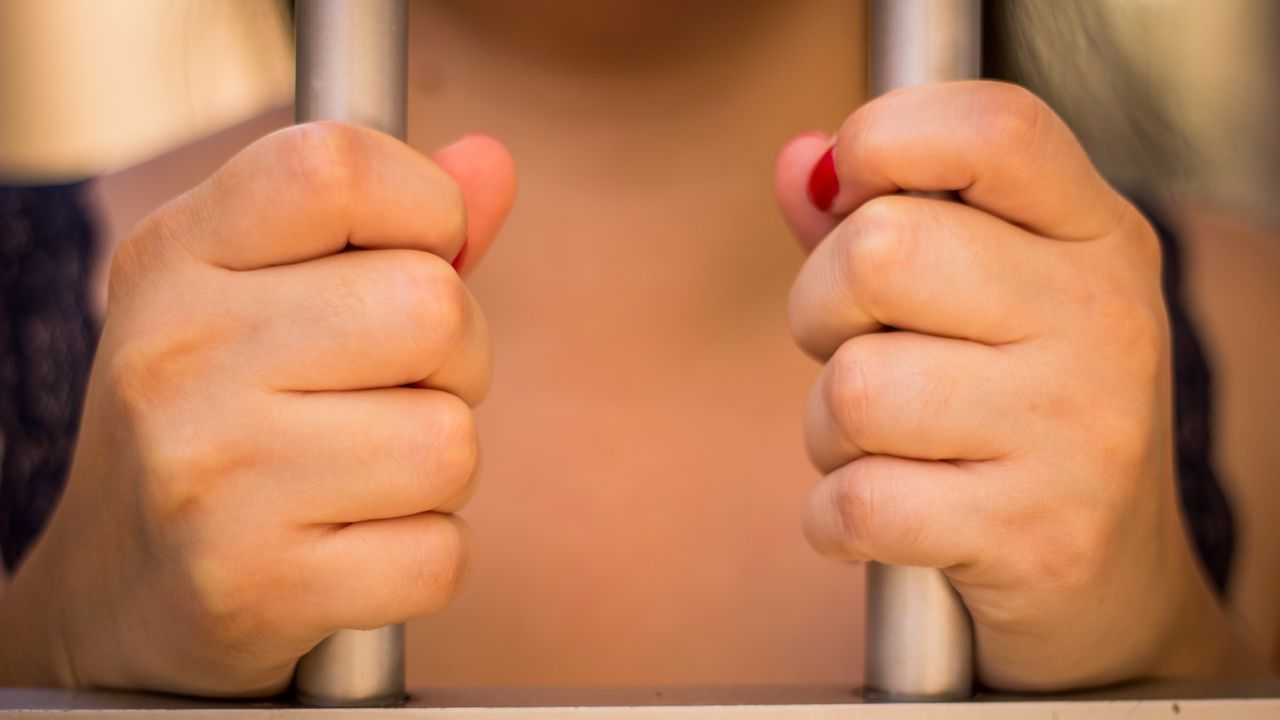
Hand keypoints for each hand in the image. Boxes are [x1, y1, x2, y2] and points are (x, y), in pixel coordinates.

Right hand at [0, 124, 516, 695]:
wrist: (122, 591)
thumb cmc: (223, 420)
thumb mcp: (262, 294)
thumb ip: (384, 226)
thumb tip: (492, 162)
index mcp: (178, 256)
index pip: (337, 167)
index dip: (427, 206)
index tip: (422, 255)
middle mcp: (179, 355)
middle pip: (432, 308)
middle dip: (456, 358)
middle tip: (396, 390)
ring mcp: (210, 476)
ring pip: (450, 442)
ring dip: (440, 469)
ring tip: (365, 474)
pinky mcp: (255, 587)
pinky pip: (440, 555)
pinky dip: (426, 556)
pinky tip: (356, 545)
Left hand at [774, 81, 1253, 689]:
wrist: (1109, 582)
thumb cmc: (1013, 414)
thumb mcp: (983, 295)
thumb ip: (883, 216)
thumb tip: (797, 160)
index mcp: (1095, 236)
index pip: (994, 129)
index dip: (885, 137)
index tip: (851, 190)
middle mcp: (1103, 319)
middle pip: (882, 252)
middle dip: (820, 307)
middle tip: (854, 347)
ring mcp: (1079, 430)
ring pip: (854, 388)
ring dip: (827, 428)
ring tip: (881, 444)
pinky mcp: (1036, 535)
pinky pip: (857, 502)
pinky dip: (833, 517)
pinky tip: (879, 515)